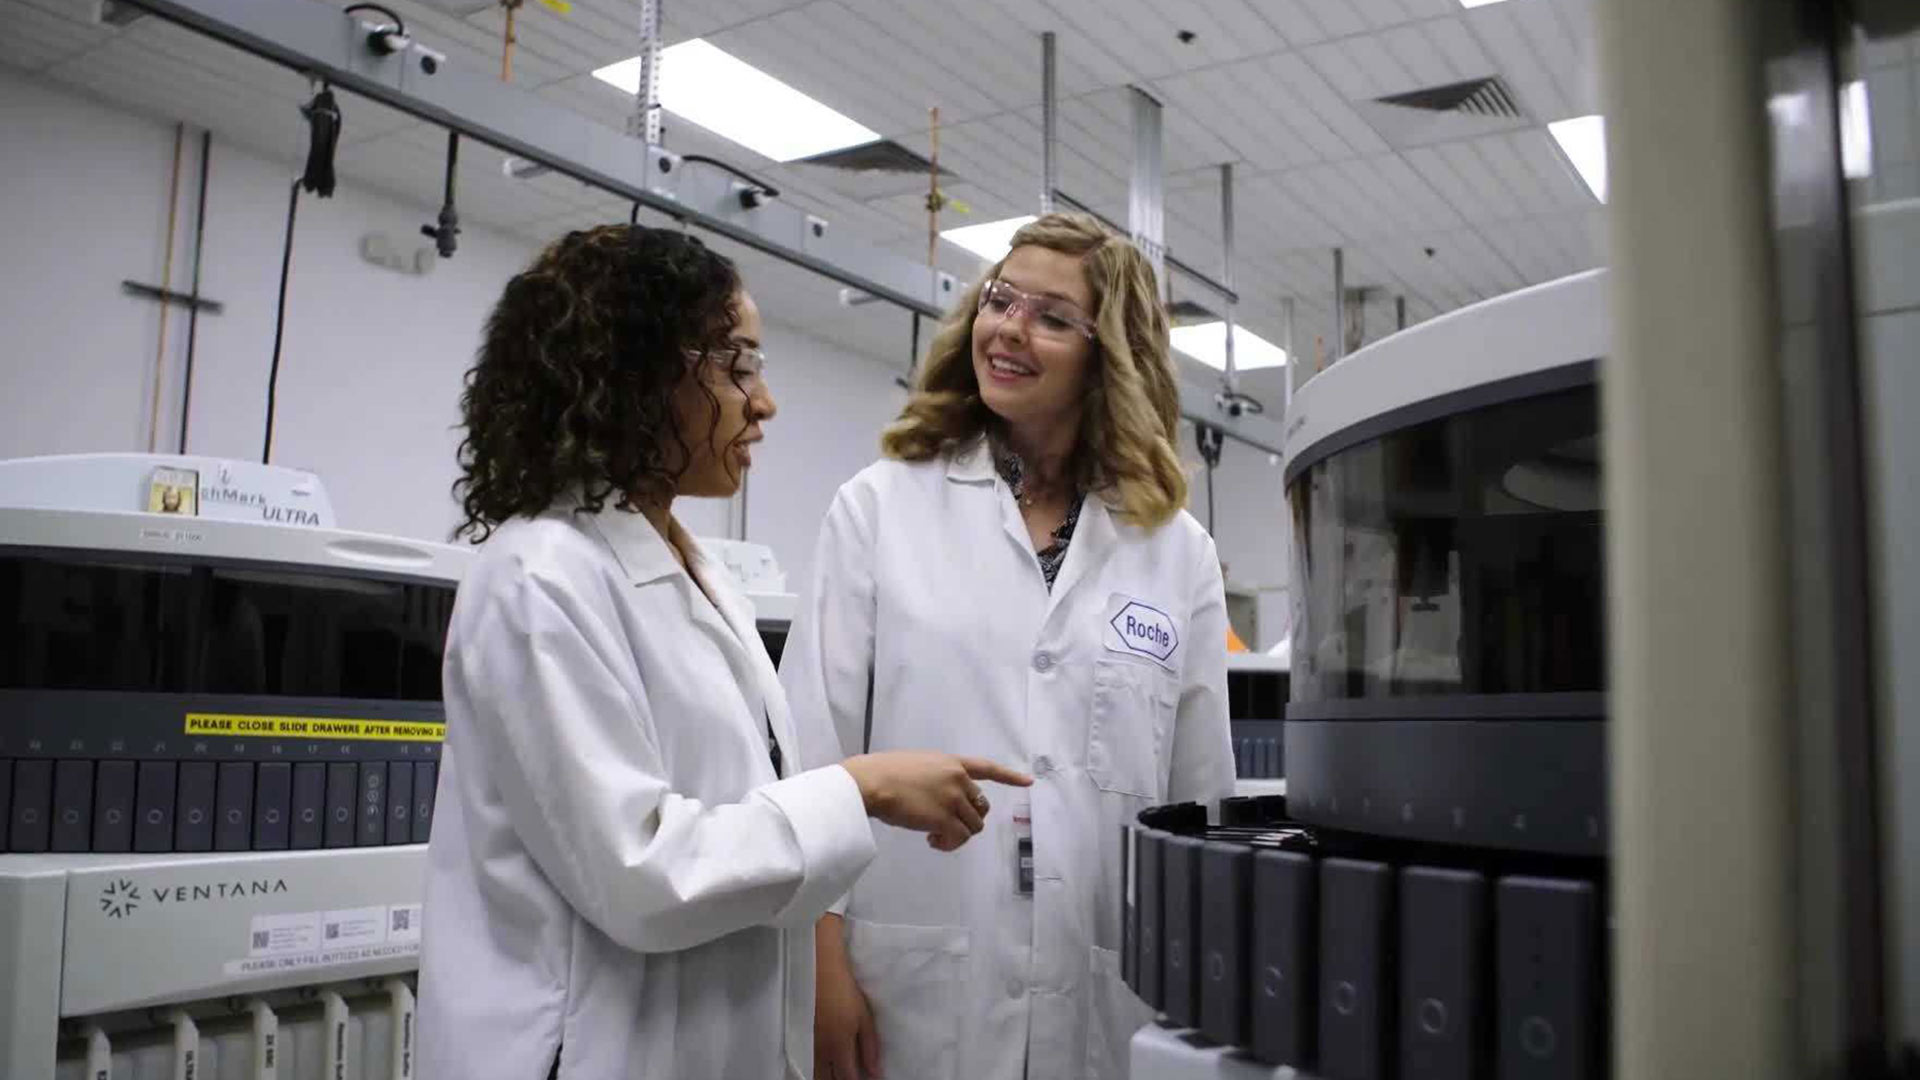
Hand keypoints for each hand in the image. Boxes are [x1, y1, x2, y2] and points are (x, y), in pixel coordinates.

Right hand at [815, 915, 880, 1079]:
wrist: (817, 969)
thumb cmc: (845, 991)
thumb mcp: (864, 1018)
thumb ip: (870, 1048)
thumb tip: (875, 1073)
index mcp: (839, 1047)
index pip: (847, 1078)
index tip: (863, 1079)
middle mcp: (820, 1051)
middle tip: (848, 1073)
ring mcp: (806, 1044)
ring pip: (814, 1073)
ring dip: (825, 1075)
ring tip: (835, 1068)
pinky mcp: (797, 1036)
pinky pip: (805, 1060)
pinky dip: (813, 1067)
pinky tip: (821, 1062)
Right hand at [841, 752, 1031, 849]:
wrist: (872, 782)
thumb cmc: (883, 773)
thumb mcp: (916, 765)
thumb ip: (934, 778)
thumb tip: (935, 798)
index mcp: (951, 762)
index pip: (986, 767)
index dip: (1009, 776)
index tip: (1028, 782)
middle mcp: (957, 779)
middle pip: (981, 807)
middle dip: (969, 820)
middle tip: (946, 828)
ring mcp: (953, 799)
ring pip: (973, 826)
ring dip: (957, 836)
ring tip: (935, 836)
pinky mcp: (944, 819)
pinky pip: (958, 839)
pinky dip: (949, 845)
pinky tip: (933, 842)